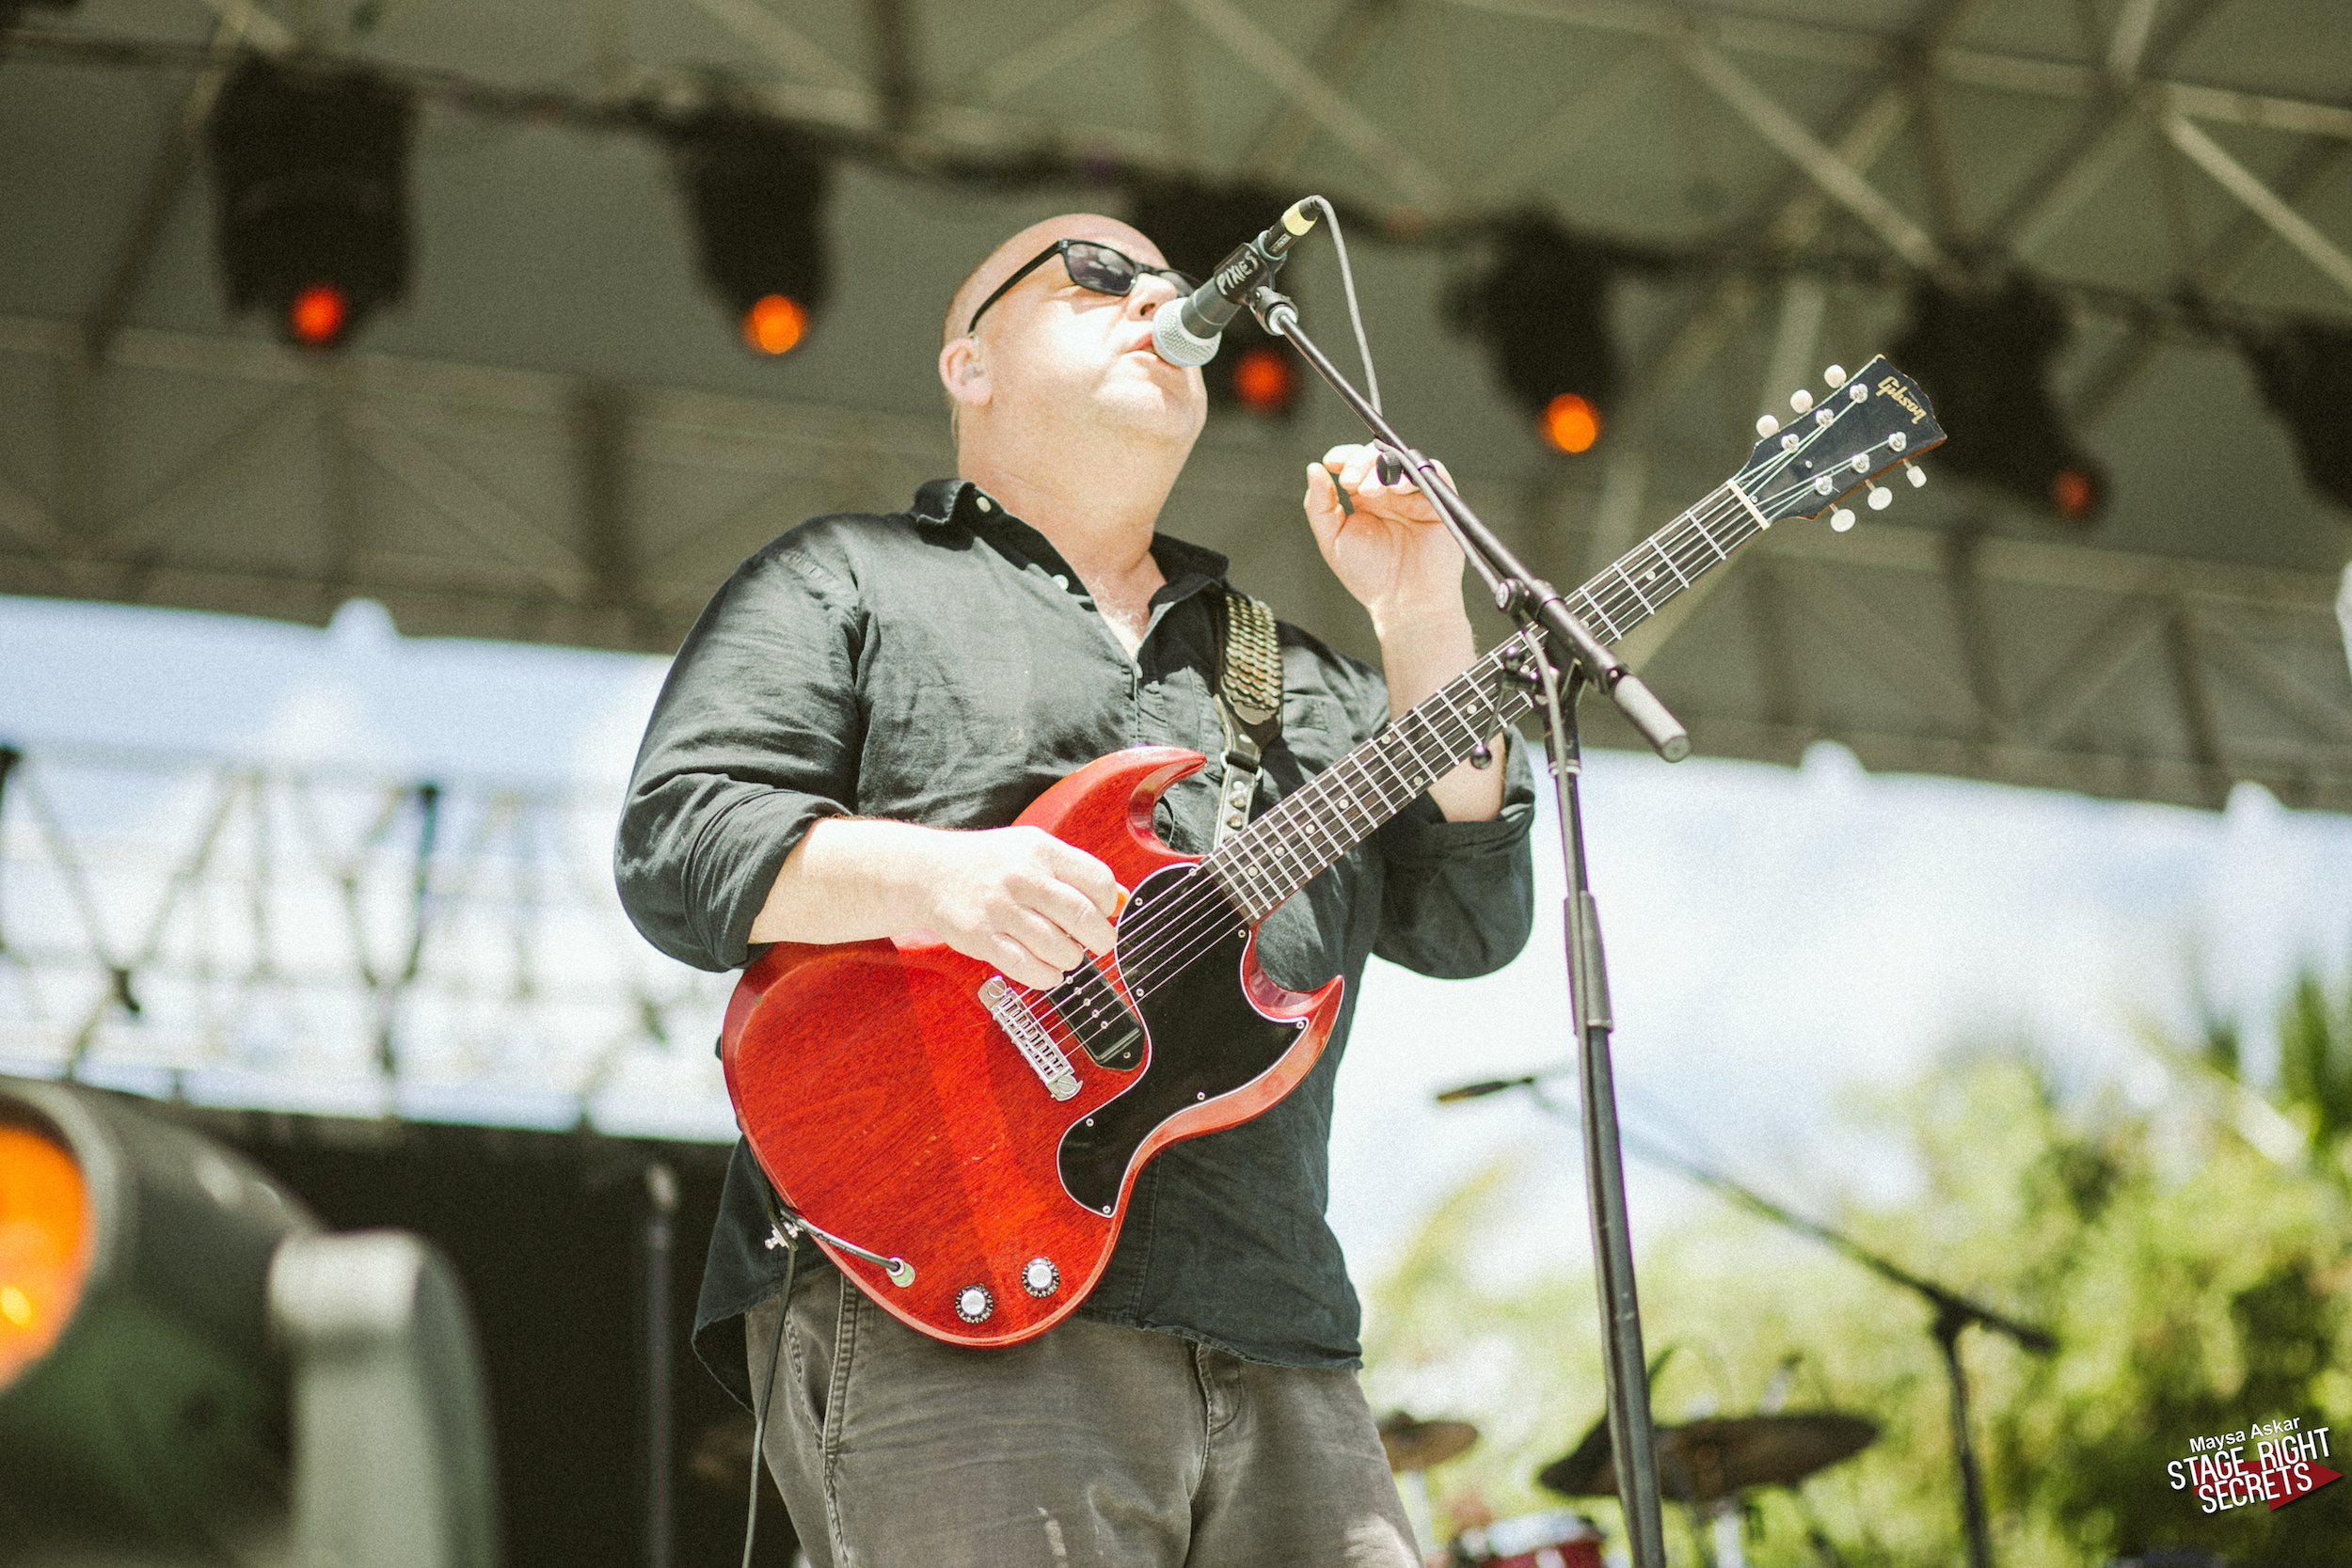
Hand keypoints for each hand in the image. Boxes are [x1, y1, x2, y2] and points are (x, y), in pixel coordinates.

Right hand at [912, 826, 1120, 990]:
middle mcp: (1022, 877)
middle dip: (1100, 939)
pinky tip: (1048, 972)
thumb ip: (1073, 871)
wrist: (929, 872)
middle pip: (1081, 916)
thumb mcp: (1031, 849)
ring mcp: (1000, 908)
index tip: (1103, 913)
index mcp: (1041, 850)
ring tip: (1068, 957)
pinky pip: (1026, 967)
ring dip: (1071, 959)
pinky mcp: (981, 937)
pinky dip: (1046, 976)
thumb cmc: (990, 864)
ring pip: (1057, 947)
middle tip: (1098, 945)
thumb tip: (1119, 899)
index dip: (1108, 904)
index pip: (1096, 879)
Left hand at [1302, 445, 1466, 633]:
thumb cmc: (1371, 578)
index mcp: (1366, 499)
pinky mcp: (1439, 502)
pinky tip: (1395, 489)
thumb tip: (1313, 470)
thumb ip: (1319, 506)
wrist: (1404, 603)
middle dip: (1361, 462)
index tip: (1331, 462)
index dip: (1344, 456)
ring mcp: (1415, 496)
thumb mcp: (1333, 540)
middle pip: (1378, 456)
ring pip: (1402, 461)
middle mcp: (1390, 494)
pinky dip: (1411, 475)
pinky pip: (1431, 474)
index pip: (1356, 464)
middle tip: (1350, 482)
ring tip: (1369, 491)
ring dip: (1383, 468)